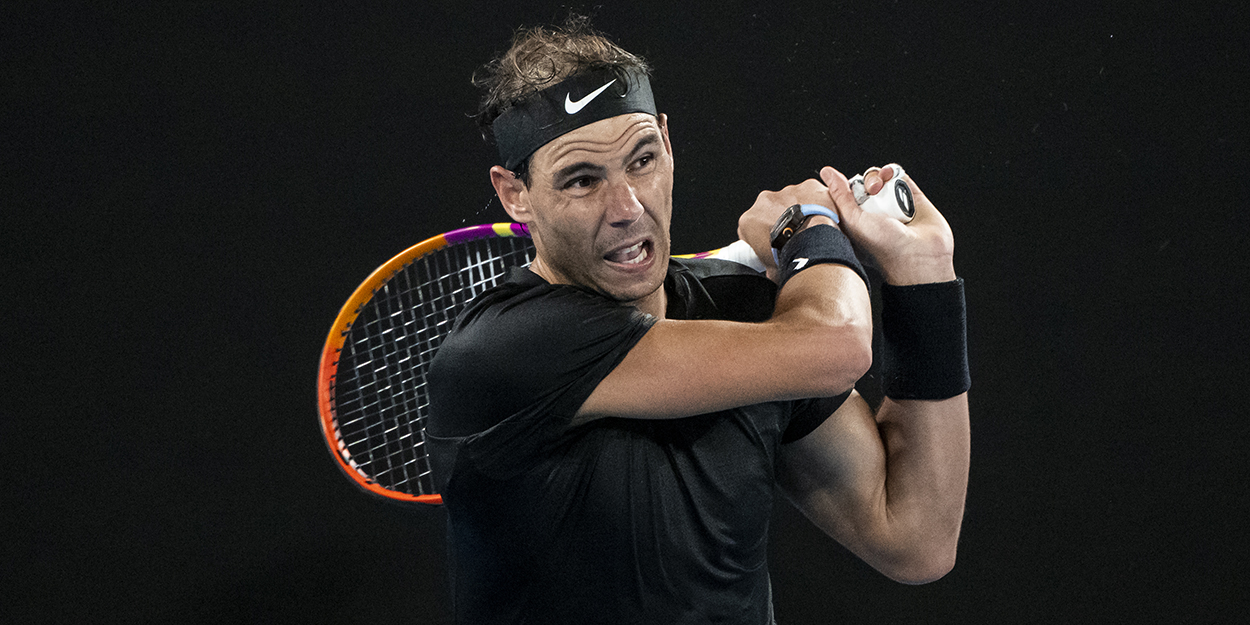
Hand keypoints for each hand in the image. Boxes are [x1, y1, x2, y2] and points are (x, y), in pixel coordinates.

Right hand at [737, 178, 846, 281]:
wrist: (813, 244)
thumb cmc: (791, 255)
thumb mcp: (771, 268)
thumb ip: (769, 264)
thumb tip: (775, 273)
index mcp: (749, 220)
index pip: (751, 226)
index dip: (764, 235)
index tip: (774, 242)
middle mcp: (764, 202)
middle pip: (772, 210)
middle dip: (783, 220)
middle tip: (796, 236)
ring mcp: (787, 191)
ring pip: (794, 199)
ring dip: (801, 210)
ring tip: (813, 228)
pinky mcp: (808, 186)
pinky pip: (814, 193)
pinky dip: (820, 203)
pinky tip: (826, 217)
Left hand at [821, 164, 955, 285]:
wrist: (918, 253)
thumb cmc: (884, 247)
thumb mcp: (853, 221)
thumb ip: (840, 196)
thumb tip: (827, 173)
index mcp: (856, 223)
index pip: (844, 198)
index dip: (842, 189)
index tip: (842, 188)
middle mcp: (873, 214)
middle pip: (861, 185)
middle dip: (861, 183)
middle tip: (868, 192)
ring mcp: (891, 204)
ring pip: (878, 178)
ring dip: (875, 177)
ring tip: (879, 189)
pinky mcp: (909, 195)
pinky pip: (897, 176)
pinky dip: (891, 172)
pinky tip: (889, 177)